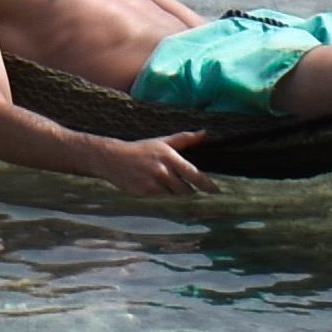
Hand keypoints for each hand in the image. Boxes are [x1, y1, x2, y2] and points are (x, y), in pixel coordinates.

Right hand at [94, 132, 214, 199]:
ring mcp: (155, 183)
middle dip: (189, 189)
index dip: (208, 185)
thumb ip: (185, 139)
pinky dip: (163, 194)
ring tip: (165, 181)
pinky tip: (155, 185)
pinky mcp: (147, 193)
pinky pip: (163, 198)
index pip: (194, 175)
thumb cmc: (141, 149)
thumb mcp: (162, 141)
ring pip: (175, 195)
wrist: (113, 158)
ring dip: (175, 191)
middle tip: (184, 183)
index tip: (218, 191)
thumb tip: (205, 133)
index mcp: (170, 157)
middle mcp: (164, 171)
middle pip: (187, 190)